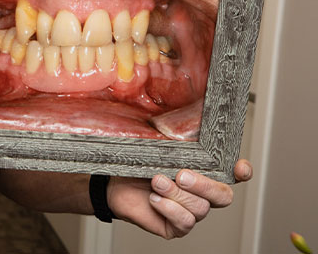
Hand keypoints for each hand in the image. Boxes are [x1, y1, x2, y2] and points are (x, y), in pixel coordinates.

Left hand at [107, 159, 252, 238]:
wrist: (116, 184)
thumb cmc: (140, 165)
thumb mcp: (159, 151)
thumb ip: (177, 146)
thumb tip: (186, 131)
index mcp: (204, 172)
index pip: (234, 174)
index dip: (242, 172)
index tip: (239, 167)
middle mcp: (203, 194)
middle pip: (223, 195)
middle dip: (203, 185)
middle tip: (180, 175)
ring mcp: (192, 211)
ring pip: (200, 208)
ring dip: (176, 194)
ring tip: (156, 182)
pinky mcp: (178, 226)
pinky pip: (185, 222)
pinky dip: (169, 208)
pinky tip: (154, 199)